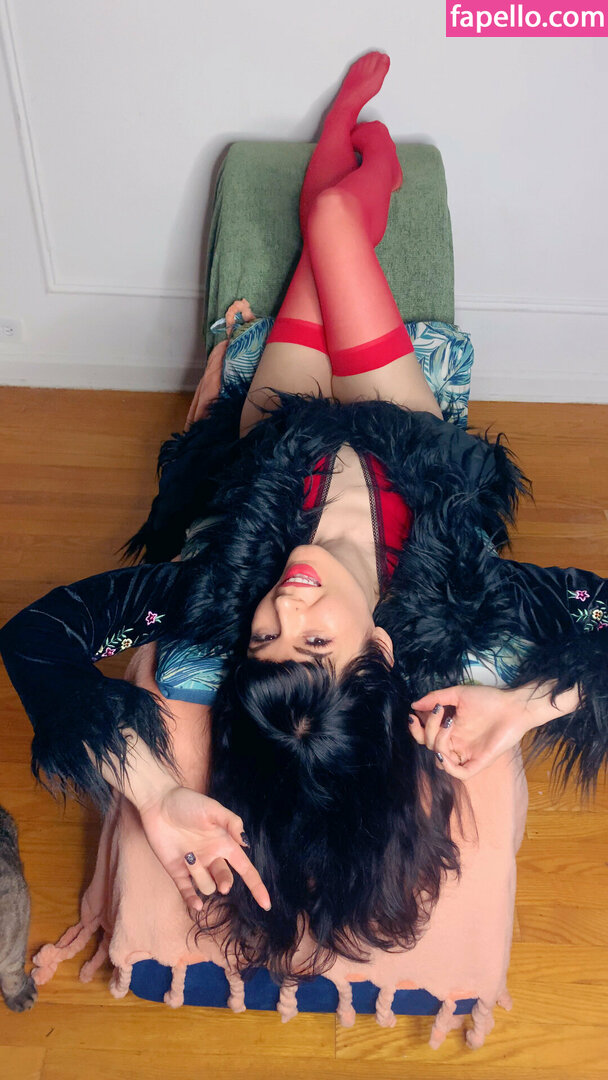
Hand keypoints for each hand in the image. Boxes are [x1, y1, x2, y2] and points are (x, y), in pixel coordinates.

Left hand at [138, 785, 270, 913]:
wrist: (158, 803)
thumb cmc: (188, 803)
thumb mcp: (213, 809)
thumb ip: (232, 824)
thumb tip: (246, 844)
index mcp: (224, 843)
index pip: (245, 869)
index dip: (256, 886)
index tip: (266, 904)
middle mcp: (211, 856)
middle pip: (225, 880)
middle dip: (225, 883)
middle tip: (223, 887)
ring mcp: (194, 865)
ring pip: (205, 884)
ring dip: (199, 875)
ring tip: (188, 855)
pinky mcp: (176, 870)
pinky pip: (186, 890)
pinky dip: (191, 899)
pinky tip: (196, 905)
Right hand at [408, 684, 536, 779]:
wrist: (514, 706)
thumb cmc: (488, 699)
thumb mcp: (458, 694)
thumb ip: (436, 697)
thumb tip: (414, 705)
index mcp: (450, 729)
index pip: (426, 736)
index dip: (416, 729)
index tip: (414, 715)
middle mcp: (456, 743)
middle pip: (430, 746)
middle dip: (428, 729)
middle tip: (438, 712)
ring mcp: (467, 754)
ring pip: (440, 759)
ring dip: (438, 741)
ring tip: (449, 721)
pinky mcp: (479, 762)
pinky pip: (460, 773)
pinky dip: (448, 767)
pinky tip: (444, 753)